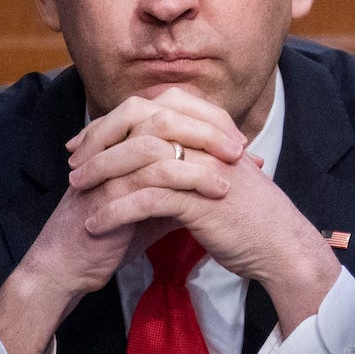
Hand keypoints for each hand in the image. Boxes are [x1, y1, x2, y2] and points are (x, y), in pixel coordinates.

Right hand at [0, 90, 246, 353]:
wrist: (71, 268)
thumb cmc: (112, 234)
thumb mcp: (155, 204)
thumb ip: (183, 187)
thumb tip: (227, 178)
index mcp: (121, 141)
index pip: (166, 109)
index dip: (204, 118)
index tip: (238, 138)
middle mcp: (111, 146)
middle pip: (162, 112)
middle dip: (206, 125)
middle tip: (241, 146)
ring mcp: (105, 167)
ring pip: (156, 139)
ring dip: (201, 149)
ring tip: (235, 167)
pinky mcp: (106, 193)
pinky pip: (150, 177)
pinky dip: (189, 180)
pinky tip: (217, 192)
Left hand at [67, 89, 341, 336]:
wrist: (280, 246)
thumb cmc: (248, 214)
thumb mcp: (218, 172)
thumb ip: (191, 153)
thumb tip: (153, 148)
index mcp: (211, 128)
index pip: (153, 107)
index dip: (115, 119)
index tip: (89, 139)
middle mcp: (207, 140)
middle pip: (140, 124)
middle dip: (100, 140)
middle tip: (74, 162)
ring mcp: (204, 168)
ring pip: (138, 159)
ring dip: (100, 174)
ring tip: (77, 191)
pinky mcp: (200, 201)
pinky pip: (146, 199)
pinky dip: (115, 211)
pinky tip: (95, 224)